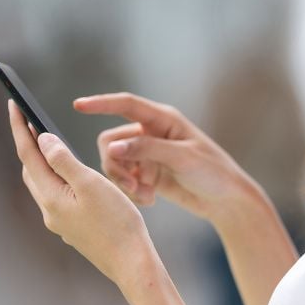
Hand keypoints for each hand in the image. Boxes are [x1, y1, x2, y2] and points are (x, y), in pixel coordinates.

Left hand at [7, 99, 156, 286]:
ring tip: (47, 141)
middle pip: (31, 170)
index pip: (28, 154)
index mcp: (51, 197)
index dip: (20, 128)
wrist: (132, 263)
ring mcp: (60, 222)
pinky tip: (70, 174)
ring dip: (42, 161)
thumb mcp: (91, 183)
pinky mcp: (73, 229)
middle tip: (29, 119)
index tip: (13, 104)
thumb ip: (64, 160)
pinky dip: (57, 178)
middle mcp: (50, 211)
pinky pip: (57, 196)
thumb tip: (42, 140)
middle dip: (28, 144)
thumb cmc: (117, 223)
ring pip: (43, 184)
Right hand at [73, 92, 265, 226]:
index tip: (77, 105)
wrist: (226, 200)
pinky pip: (125, 179)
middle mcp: (151, 133)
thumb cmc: (212, 172)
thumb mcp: (181, 158)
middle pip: (112, 141)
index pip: (126, 105)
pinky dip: (133, 191)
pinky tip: (149, 200)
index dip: (100, 103)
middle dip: (116, 165)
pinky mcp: (148, 174)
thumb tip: (112, 147)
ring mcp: (148, 155)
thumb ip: (147, 150)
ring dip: (125, 181)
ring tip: (144, 196)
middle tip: (131, 186)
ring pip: (115, 162)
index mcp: (163, 119)